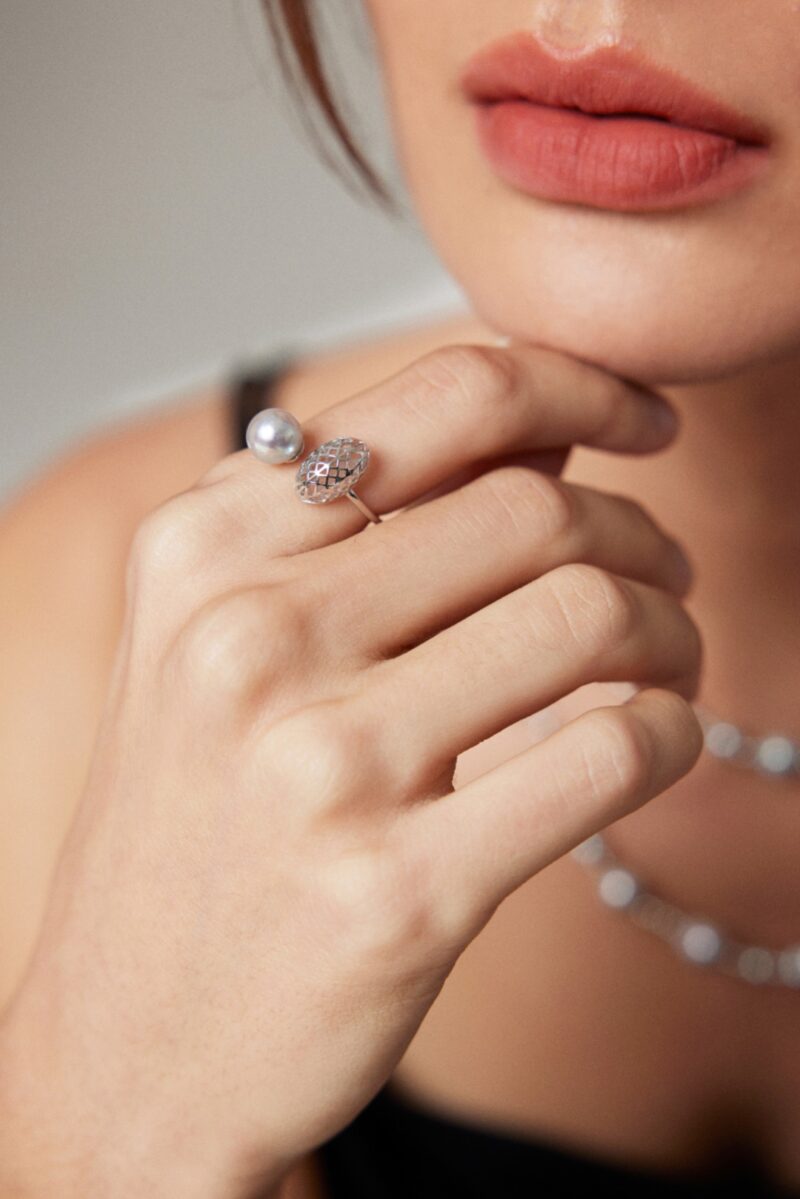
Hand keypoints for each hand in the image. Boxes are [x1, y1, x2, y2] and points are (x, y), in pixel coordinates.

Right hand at [0, 342, 702, 1198]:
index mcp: (204, 549)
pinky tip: (658, 742)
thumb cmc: (195, 827)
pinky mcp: (400, 891)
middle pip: (538, 510)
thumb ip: (368, 521)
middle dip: (641, 534)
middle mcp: (247, 637)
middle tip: (666, 577)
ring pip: (591, 617)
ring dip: (672, 630)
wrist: (130, 1043)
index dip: (580, 385)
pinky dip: (673, 732)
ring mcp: (320, 766)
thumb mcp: (224, 640)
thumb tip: (545, 431)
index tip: (643, 420)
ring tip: (666, 663)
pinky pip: (612, 754)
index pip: (448, 399)